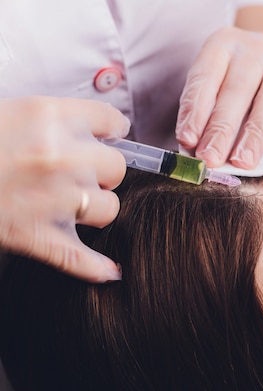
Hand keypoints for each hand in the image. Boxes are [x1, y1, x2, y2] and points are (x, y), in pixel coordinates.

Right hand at [0, 96, 128, 282]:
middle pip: (116, 167)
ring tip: (71, 205)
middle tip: (79, 172)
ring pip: (108, 208)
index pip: (111, 120)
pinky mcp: (40, 237)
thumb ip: (50, 119)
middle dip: (101, 170)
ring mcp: (54, 200)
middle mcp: (62, 156)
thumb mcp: (8, 112)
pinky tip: (109, 270)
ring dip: (95, 208)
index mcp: (51, 117)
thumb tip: (88, 128)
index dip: (110, 130)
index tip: (106, 136)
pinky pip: (82, 257)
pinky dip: (96, 266)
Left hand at [175, 27, 262, 168]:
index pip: (205, 78)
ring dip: (255, 134)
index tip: (189, 141)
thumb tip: (194, 149)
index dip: (195, 111)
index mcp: (223, 43)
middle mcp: (256, 47)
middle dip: (222, 129)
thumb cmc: (234, 82)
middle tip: (211, 158)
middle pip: (238, 90)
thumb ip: (204, 113)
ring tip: (242, 161)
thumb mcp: (213, 86)